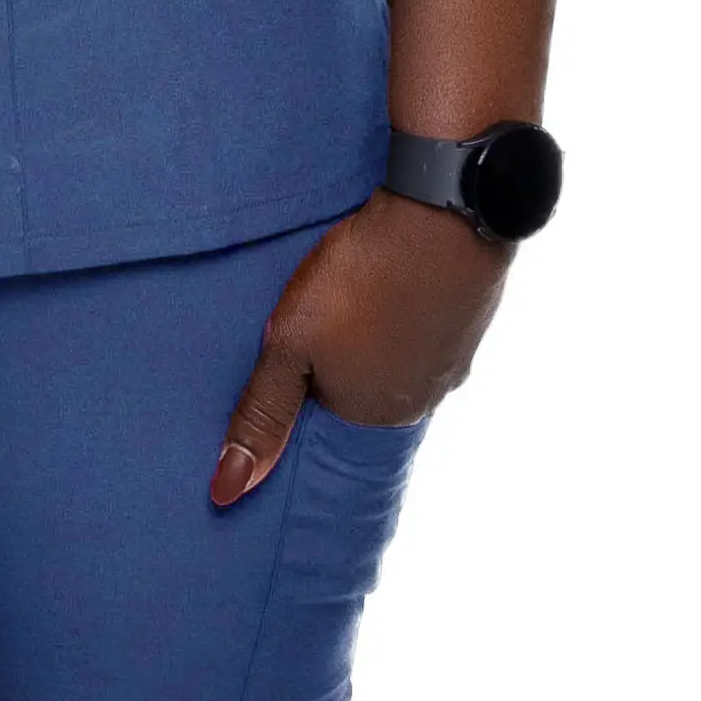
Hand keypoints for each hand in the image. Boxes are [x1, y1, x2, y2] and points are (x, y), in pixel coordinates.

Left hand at [211, 196, 510, 505]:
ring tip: (353, 301)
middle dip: (340, 366)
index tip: (289, 359)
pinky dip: (406, 313)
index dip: (303, 391)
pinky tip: (391, 286)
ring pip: (399, 359)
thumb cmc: (360, 279)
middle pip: (367, 391)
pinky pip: (427, 328)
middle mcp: (424, 399)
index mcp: (379, 416)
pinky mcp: (471, 316)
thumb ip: (262, 414)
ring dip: (375, 338)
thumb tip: (228, 492)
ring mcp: (454, 358)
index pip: (328, 423)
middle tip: (318, 322)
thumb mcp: (290, 345)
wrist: (444, 209)